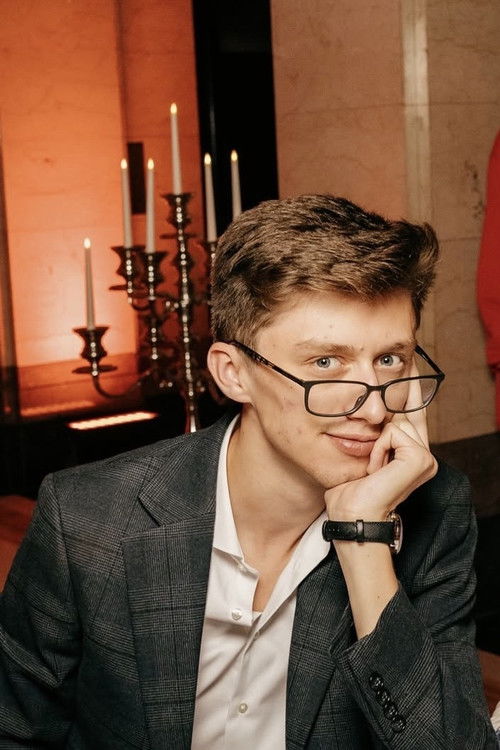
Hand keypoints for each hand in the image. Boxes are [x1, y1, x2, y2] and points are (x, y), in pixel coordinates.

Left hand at [325, 361, 437, 520]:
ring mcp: (425, 456)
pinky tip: (377, 467)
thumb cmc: (350, 485)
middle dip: (393, 401)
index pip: (415, 408)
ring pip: (397, 420)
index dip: (411, 384)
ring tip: (372, 464)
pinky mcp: (421, 459)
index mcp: (411, 449)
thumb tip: (366, 398)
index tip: (408, 361)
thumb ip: (373, 428)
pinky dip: (378, 447)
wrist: (351, 510)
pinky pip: (394, 432)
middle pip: (407, 408)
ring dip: (375, 441)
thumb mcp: (361, 448)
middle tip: (384, 415)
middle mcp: (423, 451)